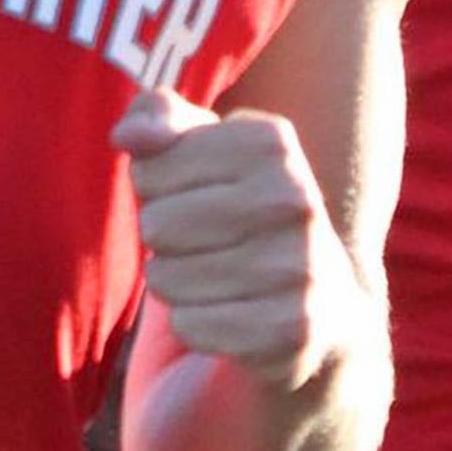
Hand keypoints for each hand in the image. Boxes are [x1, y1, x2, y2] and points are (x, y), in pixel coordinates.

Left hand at [113, 90, 357, 387]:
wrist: (324, 304)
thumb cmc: (240, 211)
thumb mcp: (202, 150)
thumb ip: (155, 120)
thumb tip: (127, 138)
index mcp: (271, 143)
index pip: (149, 167)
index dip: (155, 189)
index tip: (196, 195)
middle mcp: (294, 199)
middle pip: (156, 224)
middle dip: (164, 239)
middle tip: (206, 243)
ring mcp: (299, 267)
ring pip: (167, 280)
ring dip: (178, 285)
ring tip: (219, 277)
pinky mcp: (290, 330)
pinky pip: (190, 325)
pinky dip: (196, 325)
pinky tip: (231, 314)